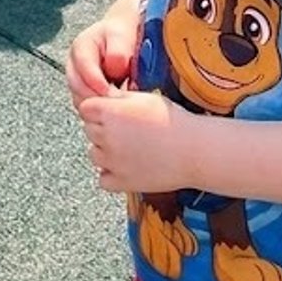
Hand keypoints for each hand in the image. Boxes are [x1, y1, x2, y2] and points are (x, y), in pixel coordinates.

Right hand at [67, 12, 140, 105]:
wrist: (121, 37)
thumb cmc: (120, 35)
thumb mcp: (121, 36)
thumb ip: (117, 51)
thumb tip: (114, 68)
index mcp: (81, 46)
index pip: (83, 66)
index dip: (96, 81)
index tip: (110, 92)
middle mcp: (74, 64)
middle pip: (76, 86)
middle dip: (95, 96)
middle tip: (114, 104)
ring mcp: (77, 79)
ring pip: (79, 98)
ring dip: (96, 105)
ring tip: (114, 107)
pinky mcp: (84, 91)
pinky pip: (86, 105)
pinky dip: (98, 109)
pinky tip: (112, 108)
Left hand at [79, 90, 197, 194]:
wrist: (195, 150)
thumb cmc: (173, 122)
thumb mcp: (143, 98)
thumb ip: (117, 98)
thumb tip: (102, 98)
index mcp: (110, 112)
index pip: (86, 109)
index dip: (98, 109)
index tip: (111, 112)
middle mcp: (107, 136)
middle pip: (89, 130)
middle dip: (102, 129)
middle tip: (127, 130)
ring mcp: (113, 161)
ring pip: (94, 154)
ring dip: (106, 151)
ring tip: (130, 148)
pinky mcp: (121, 182)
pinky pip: (103, 179)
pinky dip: (112, 175)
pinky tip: (128, 166)